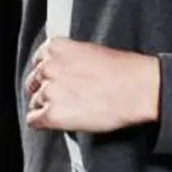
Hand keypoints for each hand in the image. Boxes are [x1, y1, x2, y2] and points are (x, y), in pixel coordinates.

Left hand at [25, 37, 160, 132]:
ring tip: (69, 112)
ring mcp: (49, 91)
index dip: (47, 76)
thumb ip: (71, 61)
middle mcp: (48, 67)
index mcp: (56, 48)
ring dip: (47, 108)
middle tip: (63, 100)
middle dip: (45, 91)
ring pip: (35, 102)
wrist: (138, 89)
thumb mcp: (92, 53)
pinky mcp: (53, 114)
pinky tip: (56, 123)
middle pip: (33, 83)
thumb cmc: (125, 72)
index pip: (38, 63)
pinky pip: (34, 121)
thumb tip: (67, 74)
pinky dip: (42, 123)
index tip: (55, 83)